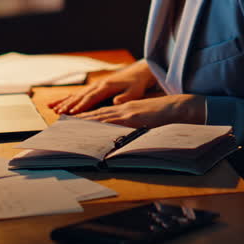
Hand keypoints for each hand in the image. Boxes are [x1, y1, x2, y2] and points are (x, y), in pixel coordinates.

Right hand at [49, 60, 154, 114]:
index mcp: (106, 86)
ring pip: (77, 95)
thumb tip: (116, 101)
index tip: (72, 112)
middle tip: (58, 113)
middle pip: (80, 96)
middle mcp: (98, 85)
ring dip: (65, 102)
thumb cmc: (137, 84)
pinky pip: (79, 94)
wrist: (137, 73)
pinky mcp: (94, 88)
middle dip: (68, 105)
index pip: (91, 97)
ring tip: (52, 108)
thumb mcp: (135, 91)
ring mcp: (95, 86)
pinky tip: (59, 103)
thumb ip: (125, 97)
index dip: (81, 105)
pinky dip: (68, 98)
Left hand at [75, 94, 205, 127]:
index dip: (86, 116)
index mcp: (126, 109)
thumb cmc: (166, 115)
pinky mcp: (134, 116)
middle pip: (97, 114)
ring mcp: (128, 112)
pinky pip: (114, 121)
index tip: (71, 120)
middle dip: (79, 118)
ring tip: (68, 123)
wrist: (181, 107)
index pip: (102, 114)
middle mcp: (124, 108)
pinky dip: (101, 123)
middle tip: (61, 120)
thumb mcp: (147, 120)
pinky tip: (91, 126)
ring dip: (84, 120)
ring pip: (101, 116)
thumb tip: (124, 136)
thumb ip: (134, 125)